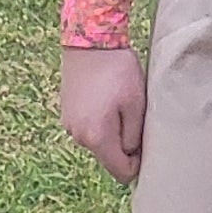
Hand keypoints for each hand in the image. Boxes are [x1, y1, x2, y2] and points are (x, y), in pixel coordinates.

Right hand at [61, 46, 146, 184]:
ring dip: (110, 132)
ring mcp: (68, 124)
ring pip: (97, 142)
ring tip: (118, 105)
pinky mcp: (66, 112)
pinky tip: (105, 100)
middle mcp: (78, 136)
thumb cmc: (117, 70)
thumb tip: (131, 155)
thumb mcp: (136, 104)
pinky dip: (98, 122)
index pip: (120, 172)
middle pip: (107, 157)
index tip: (145, 145)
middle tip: (134, 118)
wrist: (89, 40)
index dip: (137, 165)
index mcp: (96, 137)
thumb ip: (134, 136)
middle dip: (123, 147)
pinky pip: (87, 128)